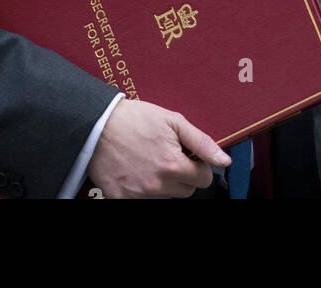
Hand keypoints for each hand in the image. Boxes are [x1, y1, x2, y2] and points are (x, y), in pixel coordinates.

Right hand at [86, 99, 229, 197]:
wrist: (96, 124)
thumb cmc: (134, 119)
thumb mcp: (173, 121)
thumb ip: (201, 142)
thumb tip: (223, 160)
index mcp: (173, 166)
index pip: (204, 179)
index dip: (197, 164)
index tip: (186, 154)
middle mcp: (158, 185)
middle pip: (186, 190)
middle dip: (182, 174)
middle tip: (165, 155)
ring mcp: (139, 195)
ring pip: (167, 197)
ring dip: (164, 183)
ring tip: (149, 160)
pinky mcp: (121, 199)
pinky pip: (143, 201)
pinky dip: (143, 189)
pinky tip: (136, 171)